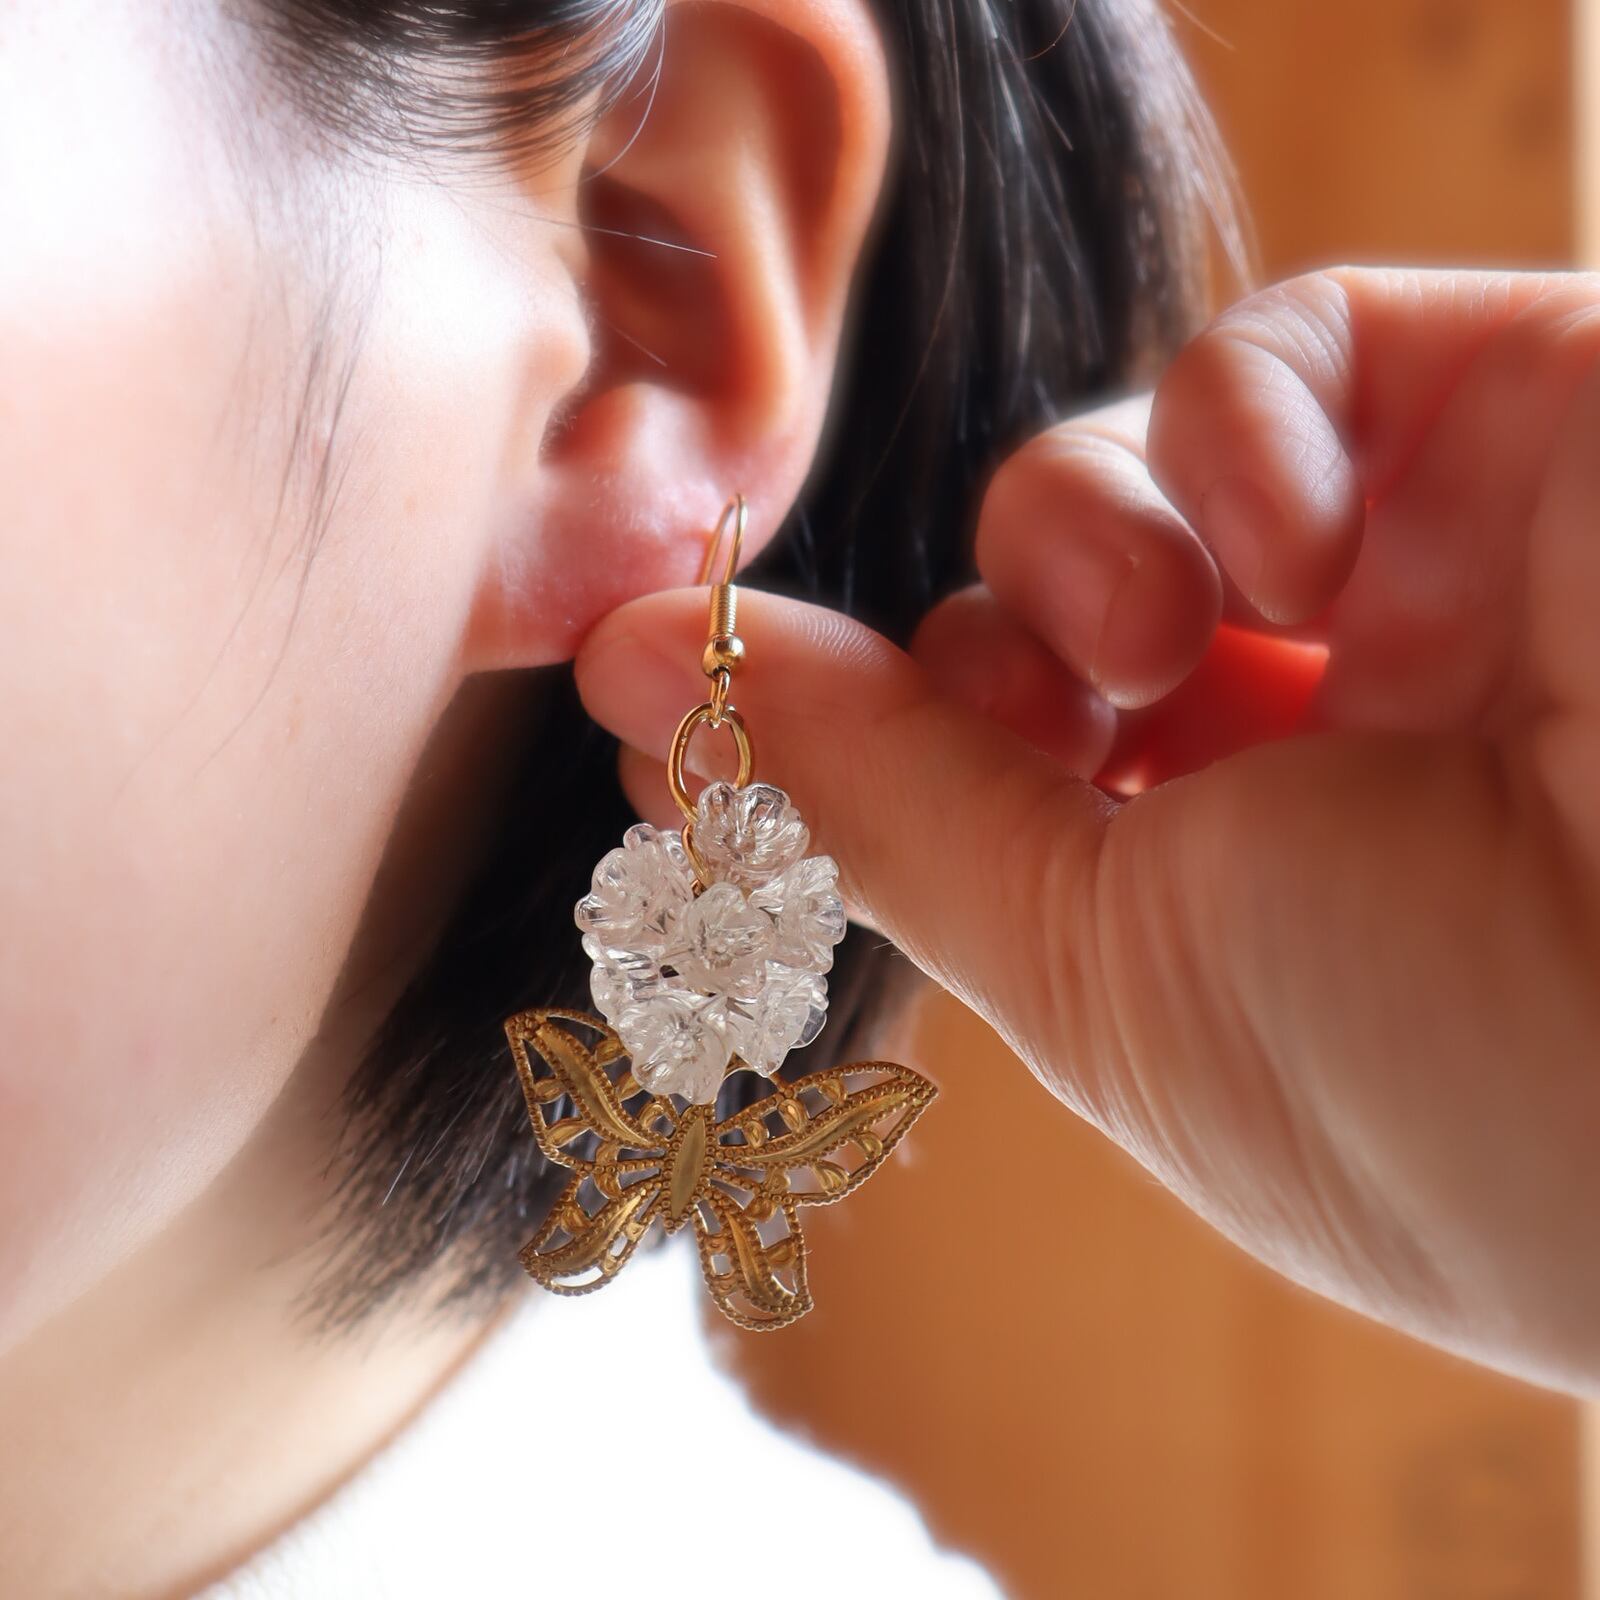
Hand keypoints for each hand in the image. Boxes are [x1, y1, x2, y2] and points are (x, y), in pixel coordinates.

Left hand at [575, 268, 1599, 1392]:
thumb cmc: (1452, 1082)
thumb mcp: (1102, 971)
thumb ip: (874, 807)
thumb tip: (645, 687)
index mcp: (1226, 892)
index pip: (980, 760)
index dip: (831, 726)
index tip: (682, 698)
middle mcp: (1318, 734)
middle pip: (1032, 610)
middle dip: (956, 645)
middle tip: (952, 694)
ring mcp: (1421, 575)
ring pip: (1128, 469)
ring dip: (1068, 541)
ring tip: (1143, 647)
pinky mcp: (1525, 416)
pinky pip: (1286, 351)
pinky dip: (1228, 427)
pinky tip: (1276, 555)